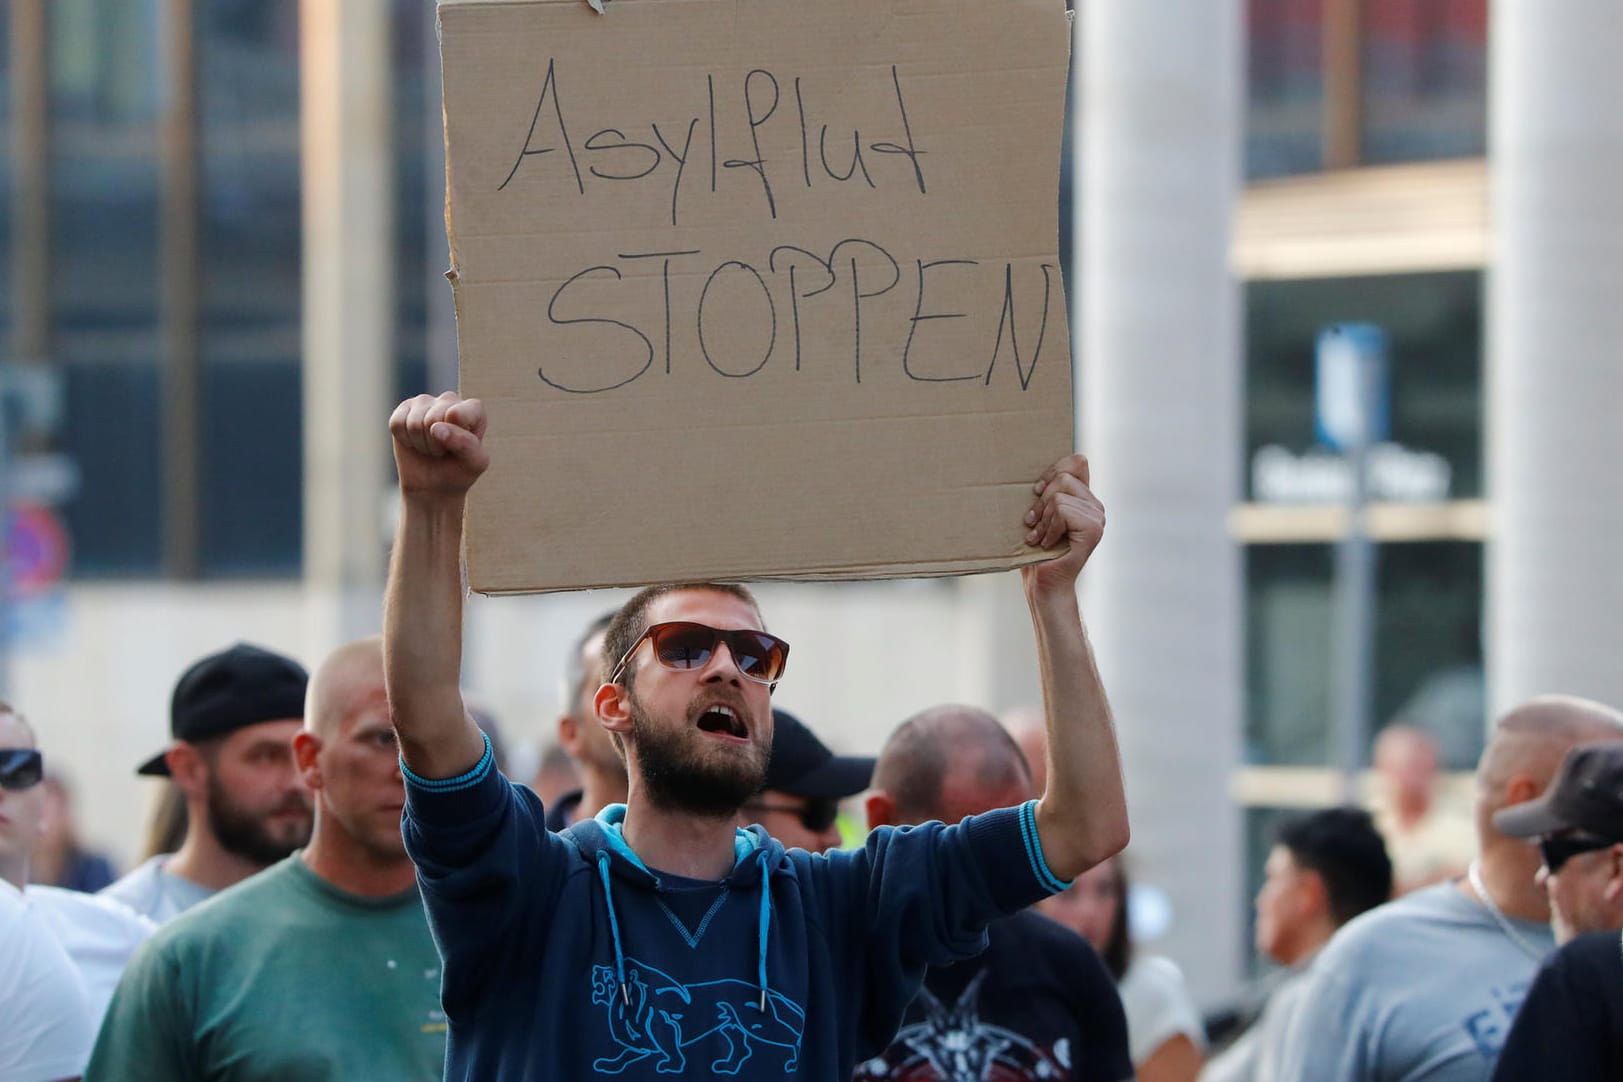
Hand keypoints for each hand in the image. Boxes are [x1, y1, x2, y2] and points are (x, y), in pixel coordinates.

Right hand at [389, 392, 489, 498]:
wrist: (434, 485)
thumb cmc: (459, 470)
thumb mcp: (474, 463)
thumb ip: (465, 443)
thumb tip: (435, 427)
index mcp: (473, 409)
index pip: (456, 414)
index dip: (453, 437)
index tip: (459, 448)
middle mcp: (450, 399)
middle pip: (432, 419)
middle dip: (435, 444)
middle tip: (442, 451)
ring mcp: (425, 401)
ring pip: (414, 423)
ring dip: (420, 443)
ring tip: (430, 447)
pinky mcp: (404, 408)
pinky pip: (397, 423)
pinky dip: (404, 439)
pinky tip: (415, 442)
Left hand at [1021, 453, 1103, 592]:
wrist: (1043, 584)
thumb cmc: (1036, 551)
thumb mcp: (1038, 514)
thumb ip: (1045, 492)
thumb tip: (1034, 473)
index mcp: (1084, 498)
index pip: (1077, 461)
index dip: (1054, 470)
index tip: (1037, 491)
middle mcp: (1096, 506)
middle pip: (1063, 477)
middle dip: (1040, 501)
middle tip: (1033, 523)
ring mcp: (1098, 518)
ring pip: (1059, 497)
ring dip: (1042, 520)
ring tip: (1040, 537)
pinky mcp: (1093, 530)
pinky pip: (1063, 512)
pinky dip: (1049, 528)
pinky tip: (1047, 544)